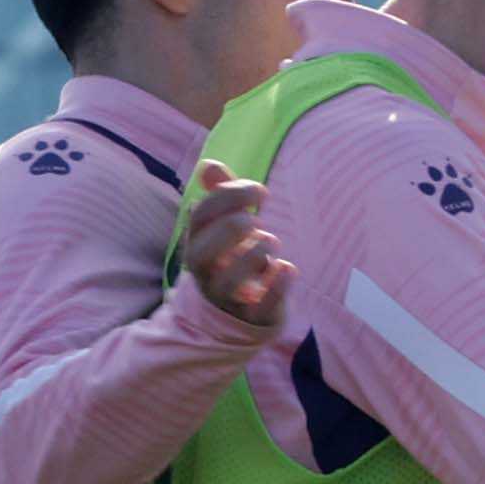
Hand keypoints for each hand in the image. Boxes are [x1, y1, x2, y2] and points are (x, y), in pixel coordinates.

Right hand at [174, 167, 286, 330]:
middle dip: (234, 228)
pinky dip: (277, 285)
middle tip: (257, 222)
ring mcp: (227, 298)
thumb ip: (220, 195)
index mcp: (196, 243)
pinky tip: (288, 268)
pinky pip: (261, 307)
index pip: (202, 214)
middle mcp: (206, 272)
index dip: (231, 195)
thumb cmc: (234, 260)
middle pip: (205, 249)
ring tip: (271, 244)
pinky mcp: (251, 318)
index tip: (261, 192)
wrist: (238, 315)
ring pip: (230, 281)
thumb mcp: (225, 227)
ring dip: (256, 254)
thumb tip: (208, 164)